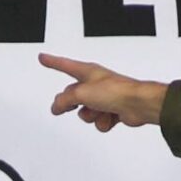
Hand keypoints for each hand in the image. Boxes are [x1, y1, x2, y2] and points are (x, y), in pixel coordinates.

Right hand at [42, 53, 168, 132]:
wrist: (138, 104)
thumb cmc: (115, 91)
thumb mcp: (81, 93)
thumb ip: (64, 99)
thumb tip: (56, 107)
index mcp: (87, 72)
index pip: (64, 65)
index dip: (52, 62)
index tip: (43, 58)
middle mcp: (95, 84)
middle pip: (72, 95)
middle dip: (72, 104)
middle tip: (68, 107)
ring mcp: (104, 98)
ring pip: (85, 113)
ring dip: (91, 115)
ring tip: (101, 110)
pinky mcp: (112, 111)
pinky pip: (99, 122)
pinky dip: (103, 122)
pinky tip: (111, 117)